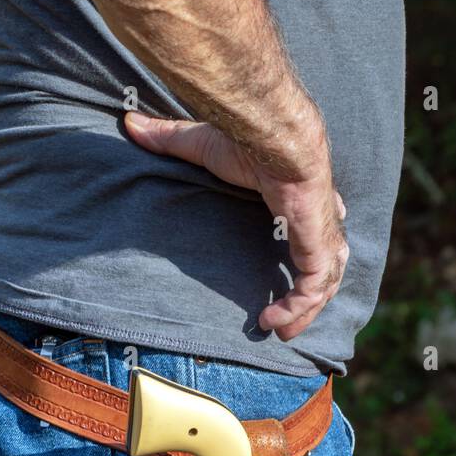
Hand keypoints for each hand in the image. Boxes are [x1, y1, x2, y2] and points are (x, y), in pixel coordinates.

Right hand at [124, 111, 347, 340]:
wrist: (275, 137)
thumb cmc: (248, 138)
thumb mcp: (202, 145)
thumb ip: (169, 140)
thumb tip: (130, 124)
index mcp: (301, 199)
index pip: (314, 231)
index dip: (309, 253)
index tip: (294, 275)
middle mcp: (318, 219)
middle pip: (326, 264)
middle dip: (311, 295)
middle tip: (285, 320)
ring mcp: (321, 235)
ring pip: (324, 284)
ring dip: (304, 311)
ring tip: (280, 331)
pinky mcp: (317, 247)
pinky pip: (312, 289)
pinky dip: (296, 308)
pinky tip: (272, 321)